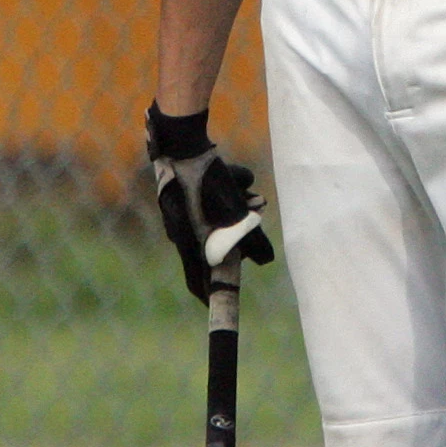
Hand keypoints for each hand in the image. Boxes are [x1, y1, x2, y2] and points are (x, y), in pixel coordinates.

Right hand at [146, 101, 274, 301]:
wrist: (181, 140)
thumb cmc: (207, 183)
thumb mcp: (234, 214)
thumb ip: (253, 240)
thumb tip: (267, 260)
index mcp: (186, 240)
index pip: (196, 279)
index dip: (209, 294)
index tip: (216, 306)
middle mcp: (179, 226)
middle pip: (214, 243)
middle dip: (239, 234)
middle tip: (254, 221)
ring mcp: (180, 206)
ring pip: (218, 216)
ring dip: (238, 208)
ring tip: (251, 193)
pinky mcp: (186, 186)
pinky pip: (214, 196)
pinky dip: (229, 190)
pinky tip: (239, 175)